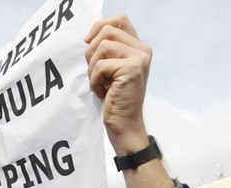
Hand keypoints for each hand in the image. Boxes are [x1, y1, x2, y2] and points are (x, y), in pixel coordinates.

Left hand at [85, 14, 150, 154]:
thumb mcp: (111, 71)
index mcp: (139, 47)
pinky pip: (100, 65)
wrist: (124, 124)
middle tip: (95, 73)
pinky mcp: (131, 69)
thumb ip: (107, 51)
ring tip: (99, 84)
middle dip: (91, 52)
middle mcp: (143, 50)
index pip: (119, 20)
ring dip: (92, 69)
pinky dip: (94, 81)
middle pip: (107, 31)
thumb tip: (88, 37)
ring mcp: (139, 58)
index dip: (99, 27)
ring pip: (101, 47)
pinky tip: (102, 93)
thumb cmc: (114, 99)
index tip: (88, 42)